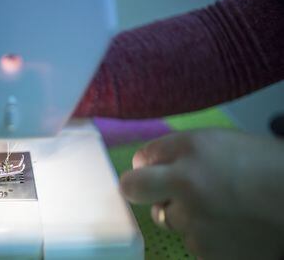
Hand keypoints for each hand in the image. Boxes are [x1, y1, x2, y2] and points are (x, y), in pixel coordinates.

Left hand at [120, 129, 283, 259]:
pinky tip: (227, 224)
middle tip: (184, 188)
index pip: (134, 175)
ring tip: (218, 206)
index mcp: (187, 158)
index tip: (147, 176)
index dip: (137, 177)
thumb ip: (168, 151)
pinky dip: (204, 235)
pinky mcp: (208, 255)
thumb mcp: (209, 140)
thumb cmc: (255, 162)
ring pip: (171, 220)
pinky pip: (192, 241)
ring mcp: (197, 228)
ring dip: (185, 214)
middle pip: (144, 198)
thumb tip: (138, 167)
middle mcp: (186, 191)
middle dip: (156, 193)